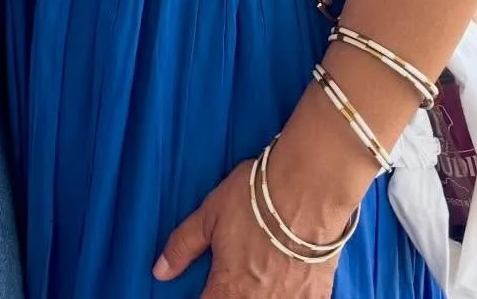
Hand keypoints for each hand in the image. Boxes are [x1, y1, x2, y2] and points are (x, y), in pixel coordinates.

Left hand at [155, 160, 339, 298]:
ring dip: (257, 297)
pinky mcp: (317, 296)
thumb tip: (159, 271)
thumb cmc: (256, 198)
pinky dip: (289, 298)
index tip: (207, 290)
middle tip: (231, 282)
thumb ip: (183, 247)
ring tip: (255, 280)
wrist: (309, 188)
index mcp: (229, 289)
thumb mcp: (208, 215)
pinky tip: (285, 286)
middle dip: (230, 297)